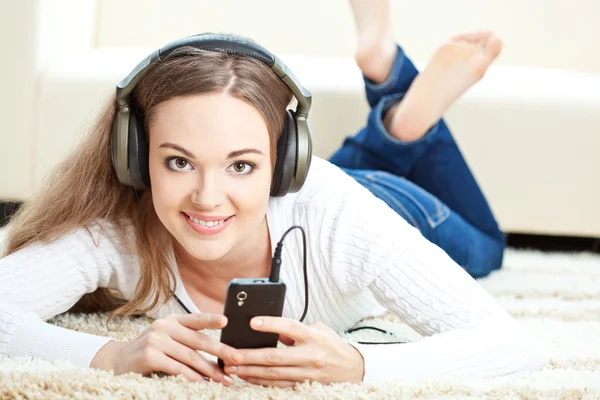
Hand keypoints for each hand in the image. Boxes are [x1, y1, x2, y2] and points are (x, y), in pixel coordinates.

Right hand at [90, 313, 242, 385]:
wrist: (119, 361)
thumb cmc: (153, 350)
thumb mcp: (169, 338)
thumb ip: (189, 340)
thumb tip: (220, 354)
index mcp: (173, 320)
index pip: (196, 318)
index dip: (211, 319)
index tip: (227, 321)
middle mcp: (165, 326)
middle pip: (198, 340)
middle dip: (220, 351)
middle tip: (237, 359)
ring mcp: (156, 340)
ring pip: (190, 357)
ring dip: (210, 370)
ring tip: (224, 379)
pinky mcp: (150, 356)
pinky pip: (177, 369)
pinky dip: (192, 377)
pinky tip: (203, 383)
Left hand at [222, 317, 364, 386]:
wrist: (351, 368)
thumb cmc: (330, 344)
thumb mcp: (318, 329)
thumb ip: (294, 330)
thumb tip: (271, 329)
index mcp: (313, 337)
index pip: (290, 328)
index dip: (271, 325)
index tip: (252, 322)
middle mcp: (310, 356)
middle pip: (275, 357)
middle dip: (250, 356)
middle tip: (231, 354)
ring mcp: (306, 373)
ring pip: (273, 374)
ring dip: (250, 371)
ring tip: (232, 366)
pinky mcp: (303, 385)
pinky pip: (277, 384)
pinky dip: (260, 381)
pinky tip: (246, 376)